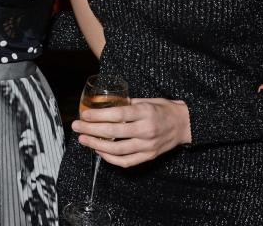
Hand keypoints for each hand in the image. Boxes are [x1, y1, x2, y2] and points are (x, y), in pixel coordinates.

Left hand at [72, 98, 190, 167]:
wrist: (185, 124)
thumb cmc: (164, 109)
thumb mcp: (146, 100)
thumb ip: (126, 104)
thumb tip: (104, 104)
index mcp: (145, 112)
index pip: (117, 115)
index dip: (99, 115)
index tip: (84, 115)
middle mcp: (146, 130)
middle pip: (113, 132)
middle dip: (92, 130)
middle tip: (77, 127)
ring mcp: (148, 145)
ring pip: (118, 150)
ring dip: (97, 146)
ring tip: (84, 140)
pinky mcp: (149, 156)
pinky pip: (126, 161)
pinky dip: (111, 159)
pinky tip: (100, 152)